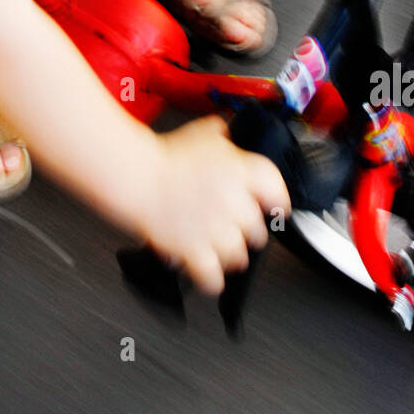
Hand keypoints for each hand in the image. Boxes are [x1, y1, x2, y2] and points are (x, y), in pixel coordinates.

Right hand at [139, 116, 290, 295]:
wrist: (135, 176)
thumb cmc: (166, 156)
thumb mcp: (204, 134)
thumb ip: (225, 135)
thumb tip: (233, 135)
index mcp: (241, 172)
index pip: (278, 192)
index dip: (276, 202)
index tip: (274, 208)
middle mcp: (234, 203)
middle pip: (259, 230)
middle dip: (248, 229)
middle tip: (235, 224)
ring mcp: (215, 230)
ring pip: (240, 256)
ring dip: (232, 254)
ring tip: (222, 246)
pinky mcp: (194, 251)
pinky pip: (213, 278)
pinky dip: (213, 279)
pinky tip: (210, 272)